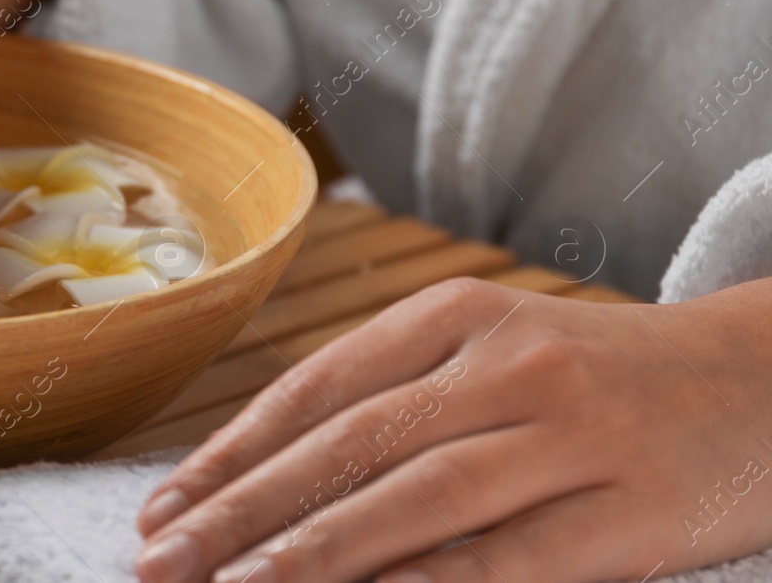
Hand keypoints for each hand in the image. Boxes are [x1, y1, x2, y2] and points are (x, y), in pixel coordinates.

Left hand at [134, 276, 771, 582]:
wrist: (762, 381)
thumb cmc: (599, 375)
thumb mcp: (494, 349)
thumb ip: (395, 397)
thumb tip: (267, 480)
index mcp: (460, 314)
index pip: (317, 387)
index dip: (231, 451)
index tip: (163, 507)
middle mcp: (507, 363)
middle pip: (349, 444)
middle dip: (242, 509)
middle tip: (160, 560)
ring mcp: (569, 435)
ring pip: (417, 499)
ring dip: (314, 553)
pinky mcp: (627, 514)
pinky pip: (508, 559)